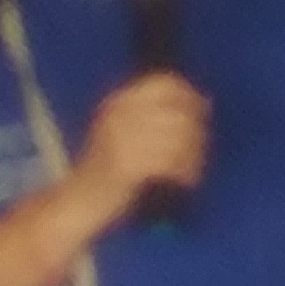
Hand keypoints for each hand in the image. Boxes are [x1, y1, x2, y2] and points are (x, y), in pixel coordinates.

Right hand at [74, 74, 208, 213]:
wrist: (79, 202)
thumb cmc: (109, 168)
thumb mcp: (127, 131)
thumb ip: (160, 115)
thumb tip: (205, 100)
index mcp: (118, 101)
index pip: (163, 83)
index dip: (188, 94)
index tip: (203, 109)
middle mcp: (118, 115)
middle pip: (176, 111)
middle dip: (196, 130)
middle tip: (200, 147)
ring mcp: (120, 139)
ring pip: (177, 137)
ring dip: (193, 154)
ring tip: (193, 167)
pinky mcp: (125, 165)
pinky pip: (169, 162)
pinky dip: (184, 171)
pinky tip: (185, 180)